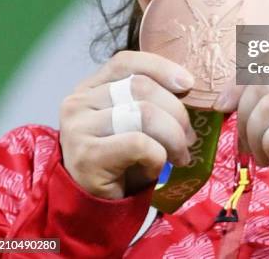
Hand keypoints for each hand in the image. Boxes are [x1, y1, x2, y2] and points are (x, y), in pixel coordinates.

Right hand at [59, 50, 196, 198]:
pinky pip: (139, 143)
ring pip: (143, 113)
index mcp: (91, 86)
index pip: (126, 62)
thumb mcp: (134, 120)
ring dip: (172, 136)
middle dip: (175, 111)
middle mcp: (78, 101)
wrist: (95, 206)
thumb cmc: (121, 158)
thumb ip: (148, 97)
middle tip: (190, 136)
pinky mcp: (86, 155)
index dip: (161, 68)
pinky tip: (157, 167)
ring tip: (181, 154)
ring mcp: (78, 127)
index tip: (188, 84)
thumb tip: (185, 84)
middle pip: (140, 87)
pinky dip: (158, 155)